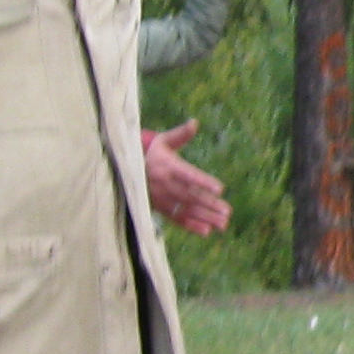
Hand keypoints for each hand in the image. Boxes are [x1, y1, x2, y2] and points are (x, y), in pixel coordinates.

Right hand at [140, 120, 230, 235]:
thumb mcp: (163, 141)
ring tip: (223, 224)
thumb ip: (180, 135)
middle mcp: (164, 184)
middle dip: (209, 204)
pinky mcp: (159, 209)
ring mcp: (161, 199)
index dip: (203, 182)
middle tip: (228, 211)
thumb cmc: (151, 153)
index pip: (188, 175)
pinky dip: (190, 226)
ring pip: (185, 209)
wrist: (125, 170)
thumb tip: (194, 122)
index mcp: (167, 166)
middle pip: (190, 196)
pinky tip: (206, 231)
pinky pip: (175, 219)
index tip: (220, 188)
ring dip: (205, 218)